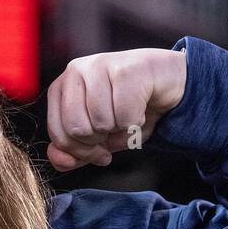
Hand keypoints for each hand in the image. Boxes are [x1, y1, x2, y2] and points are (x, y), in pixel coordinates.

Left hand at [45, 47, 186, 171]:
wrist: (168, 81)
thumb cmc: (130, 106)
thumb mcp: (99, 136)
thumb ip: (75, 152)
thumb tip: (59, 162)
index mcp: (61, 88)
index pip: (58, 134)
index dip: (80, 152)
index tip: (99, 152)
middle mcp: (74, 72)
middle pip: (77, 130)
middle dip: (100, 140)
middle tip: (115, 129)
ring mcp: (98, 66)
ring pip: (101, 122)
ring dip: (121, 129)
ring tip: (128, 114)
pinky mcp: (124, 69)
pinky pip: (125, 116)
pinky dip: (136, 122)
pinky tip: (141, 108)